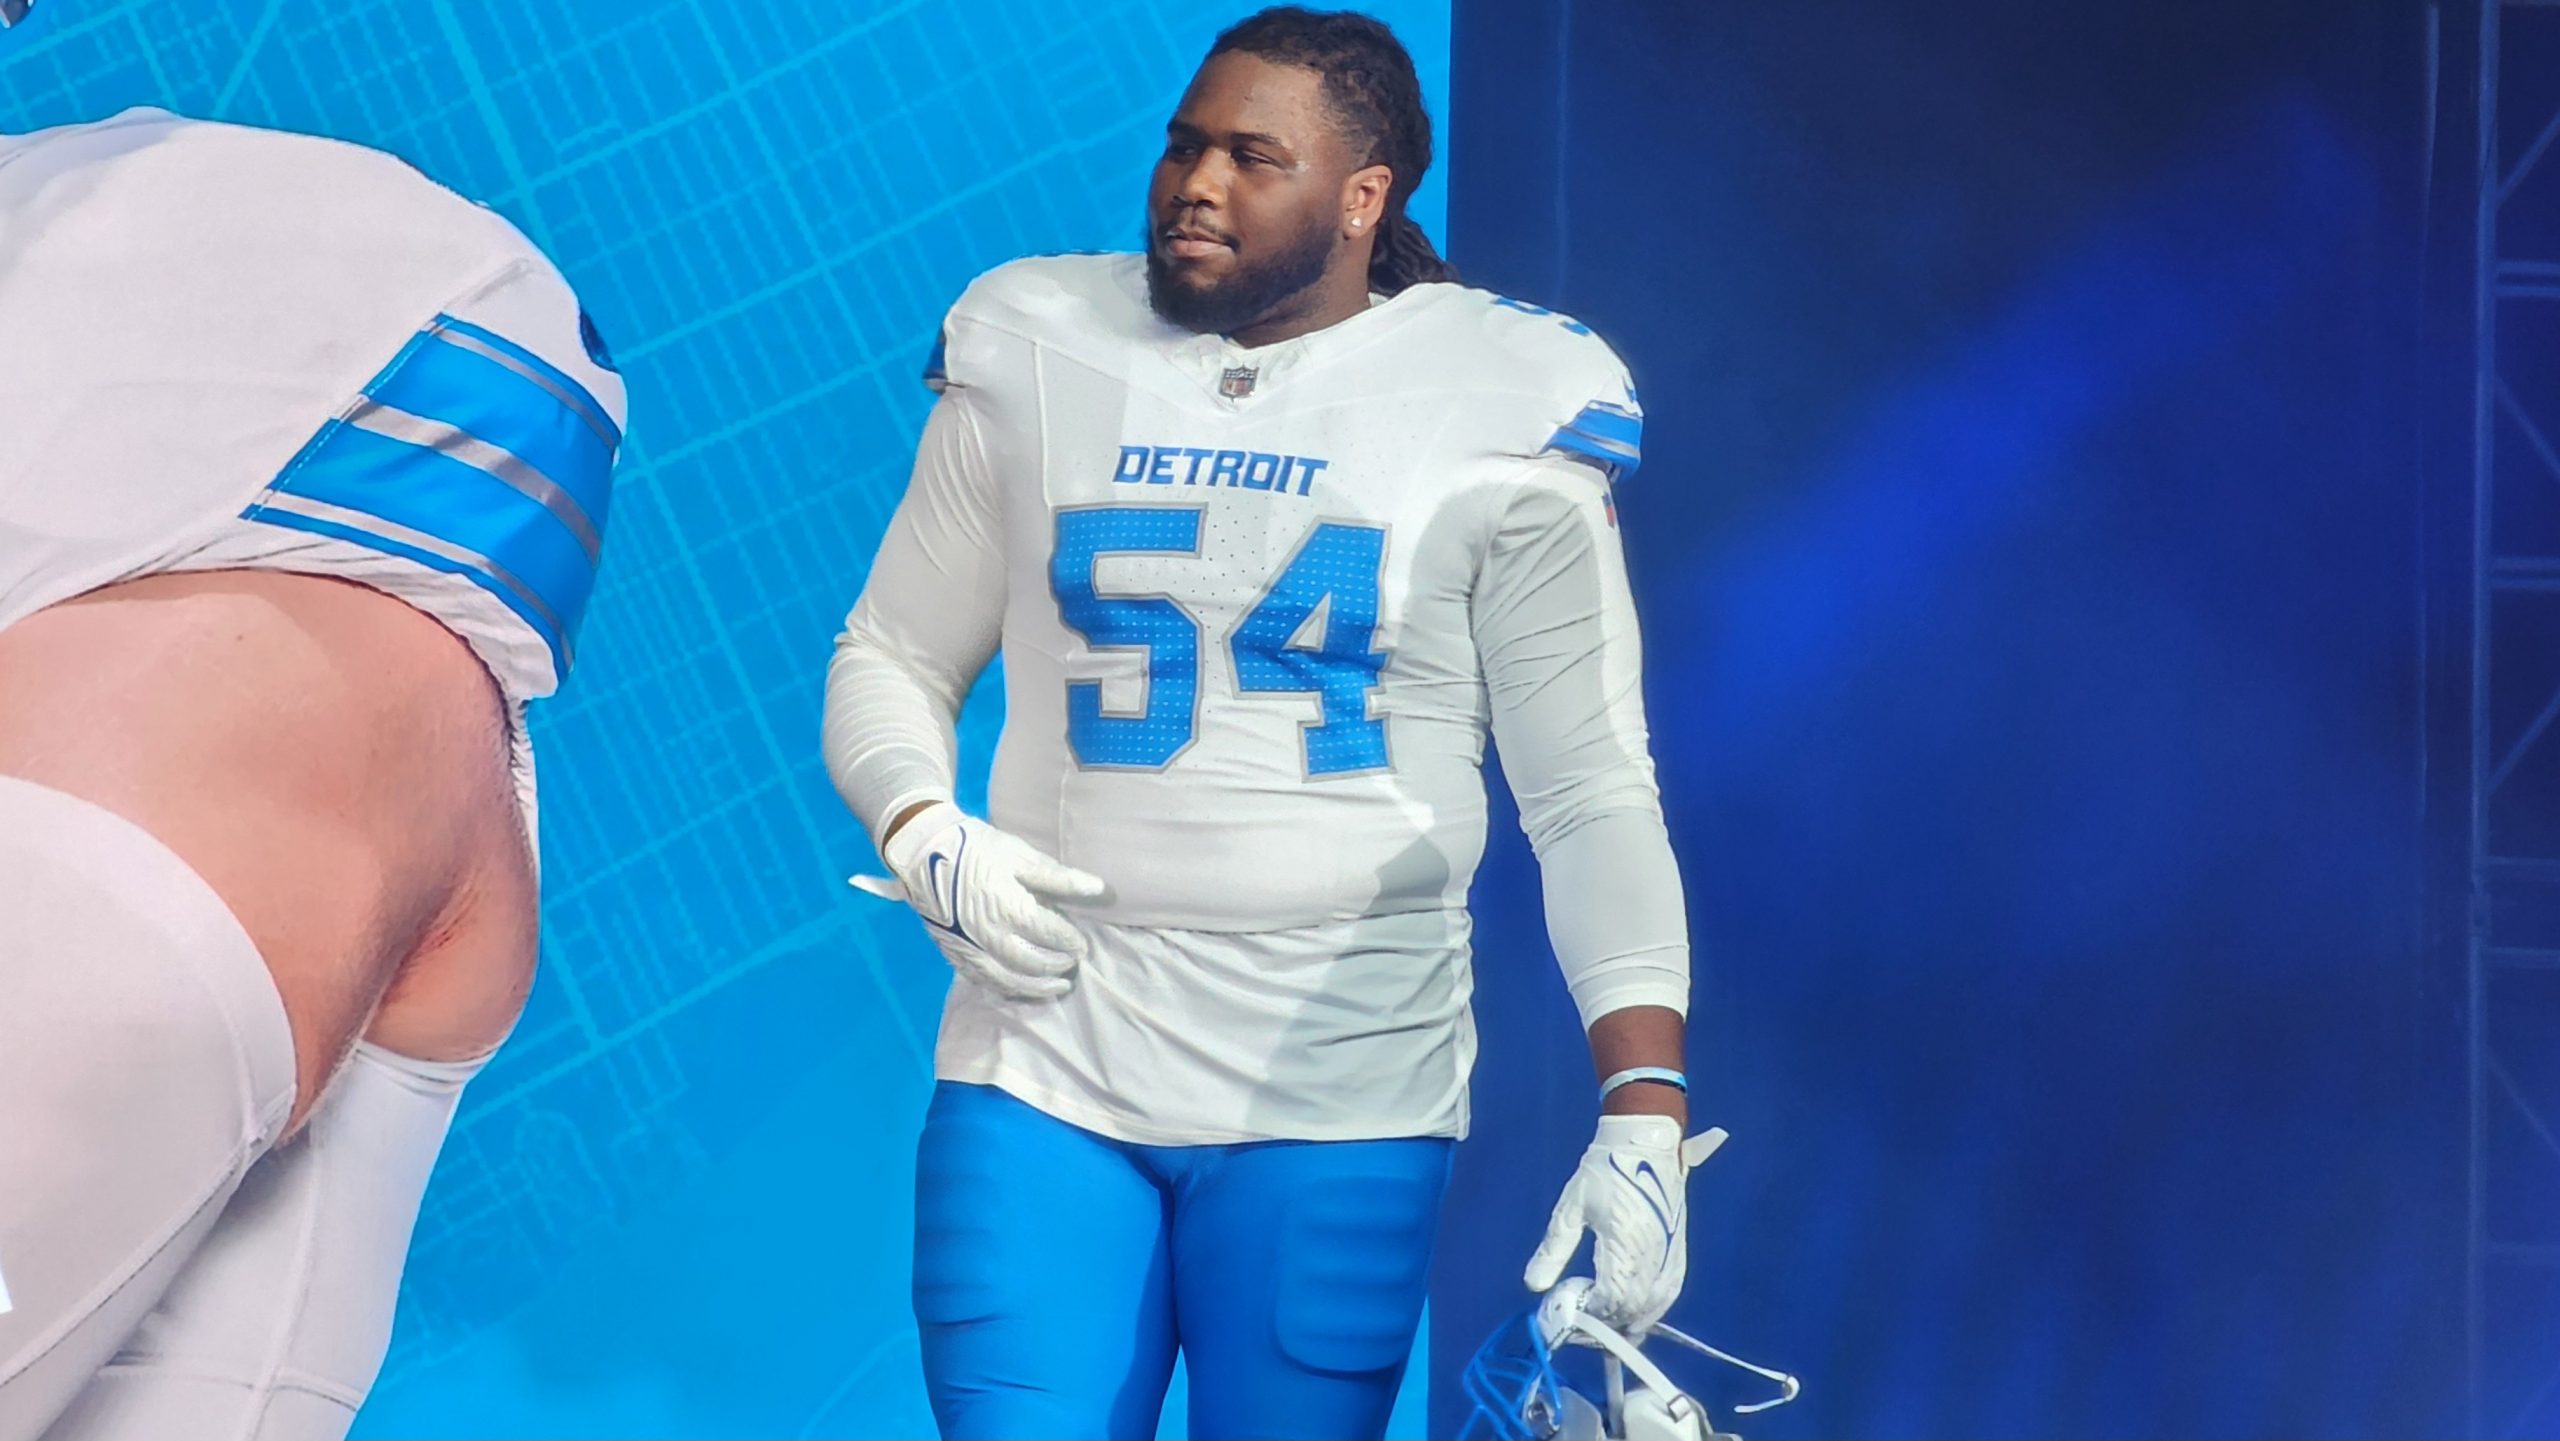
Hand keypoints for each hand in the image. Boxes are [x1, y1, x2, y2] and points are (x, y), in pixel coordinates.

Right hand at [848, 801, 1106, 1000]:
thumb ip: (1059, 878)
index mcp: (1007, 907)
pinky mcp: (953, 953)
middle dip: (1056, 967)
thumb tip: (1098, 890)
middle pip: (1030, 963)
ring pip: (1007, 979)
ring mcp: (967, 948)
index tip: (1084, 945)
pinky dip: (1007, 988)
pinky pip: (983, 980)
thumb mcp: (1020, 856)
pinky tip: (1022, 988)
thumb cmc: (978, 848)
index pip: (1049, 934)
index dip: (1070, 941)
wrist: (925, 851)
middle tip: (1073, 965)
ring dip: (1036, 987)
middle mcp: (987, 934)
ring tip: (1058, 987)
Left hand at [1524, 1115, 1727, 1333]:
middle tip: (1581, 1323)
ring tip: (1605, 1324)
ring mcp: (1669, 1255)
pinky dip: (1653, 1308)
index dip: (1589, 1314)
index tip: (1568, 1313)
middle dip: (1606, 1323)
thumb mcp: (1571, 1208)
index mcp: (1624, 1246)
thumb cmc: (1605, 1171)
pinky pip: (1670, 1292)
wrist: (1645, 1144)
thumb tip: (1533, 1286)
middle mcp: (1652, 1257)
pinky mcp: (1678, 1251)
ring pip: (1654, 1306)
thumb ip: (1554, 1249)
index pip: (1609, 1299)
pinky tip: (1637, 1313)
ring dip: (1630, 1321)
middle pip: (1632, 1309)